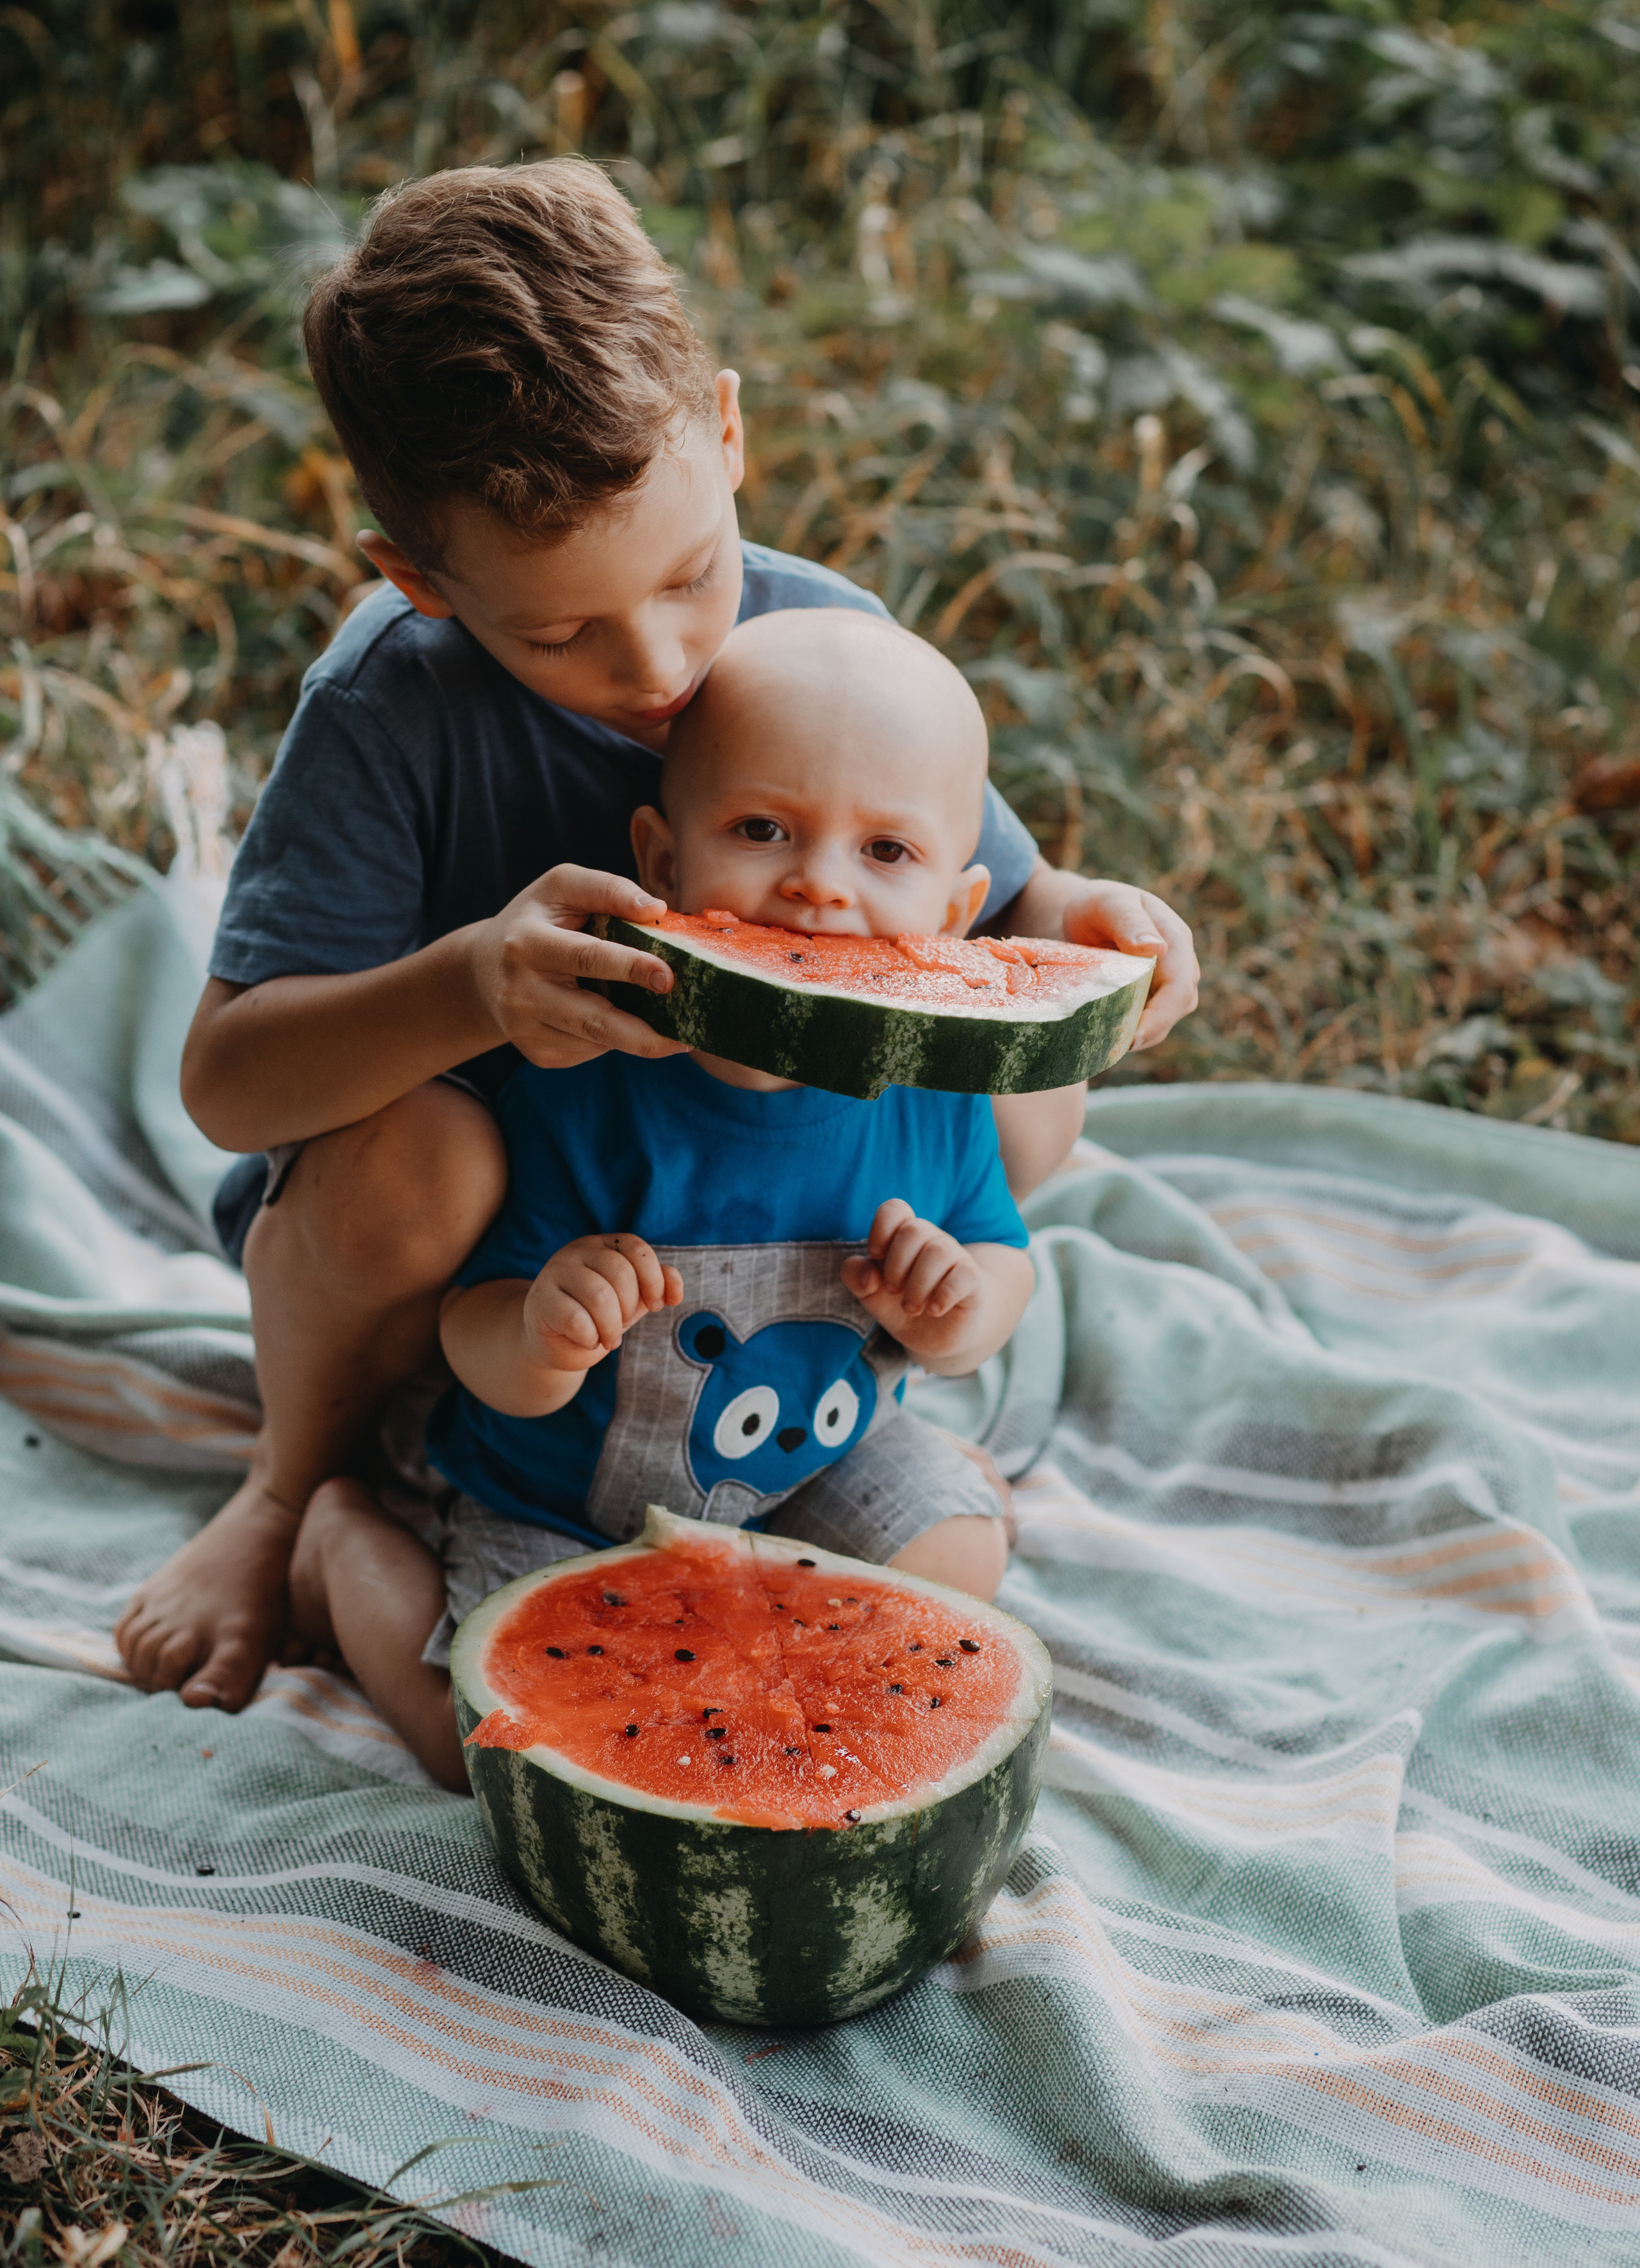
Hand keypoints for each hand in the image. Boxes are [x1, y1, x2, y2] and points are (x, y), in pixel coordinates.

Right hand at [470, 865, 690, 1068]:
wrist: (483, 969)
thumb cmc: (537, 919)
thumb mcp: (562, 887)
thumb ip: (608, 889)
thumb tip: (656, 910)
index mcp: (527, 943)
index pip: (586, 957)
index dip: (629, 967)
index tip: (668, 977)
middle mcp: (521, 991)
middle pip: (593, 1021)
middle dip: (642, 1033)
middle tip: (684, 1037)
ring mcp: (525, 1028)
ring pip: (596, 1042)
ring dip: (636, 1038)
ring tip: (669, 1030)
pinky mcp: (536, 1052)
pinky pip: (587, 1053)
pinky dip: (611, 1041)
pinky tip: (615, 1022)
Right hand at [522, 1233, 683, 1373]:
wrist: (554, 1342)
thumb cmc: (597, 1317)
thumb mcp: (632, 1300)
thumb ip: (656, 1288)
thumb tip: (676, 1292)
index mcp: (603, 1245)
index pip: (637, 1249)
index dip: (654, 1279)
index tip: (655, 1305)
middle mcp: (578, 1251)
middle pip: (620, 1273)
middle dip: (629, 1309)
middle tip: (621, 1326)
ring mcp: (556, 1272)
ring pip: (600, 1296)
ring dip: (611, 1327)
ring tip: (607, 1338)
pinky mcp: (541, 1300)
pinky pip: (577, 1320)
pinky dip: (590, 1338)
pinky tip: (587, 1340)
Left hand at [841, 1199, 984, 1361]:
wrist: (937, 1334)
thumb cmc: (901, 1303)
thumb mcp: (869, 1294)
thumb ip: (855, 1276)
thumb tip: (869, 1275)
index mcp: (903, 1237)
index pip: (896, 1209)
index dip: (881, 1229)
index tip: (875, 1256)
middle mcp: (930, 1240)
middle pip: (913, 1230)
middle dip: (896, 1265)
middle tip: (893, 1290)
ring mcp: (954, 1257)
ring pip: (939, 1251)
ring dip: (918, 1285)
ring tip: (911, 1308)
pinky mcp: (972, 1279)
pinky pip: (964, 1274)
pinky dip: (943, 1295)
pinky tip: (933, 1310)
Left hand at [1008, 862, 1198, 1052]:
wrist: (1089, 912)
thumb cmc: (1098, 904)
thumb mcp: (1109, 904)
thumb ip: (1129, 921)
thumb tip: (1157, 948)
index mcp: (1175, 941)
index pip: (1180, 988)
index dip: (1160, 1018)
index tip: (1132, 1038)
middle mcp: (1179, 964)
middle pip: (1176, 1009)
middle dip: (1149, 1032)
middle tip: (1112, 1048)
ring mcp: (1168, 981)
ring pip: (1165, 1018)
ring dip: (1141, 1034)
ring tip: (1108, 1045)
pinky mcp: (1152, 994)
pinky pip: (1149, 1019)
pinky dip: (1132, 1030)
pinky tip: (1107, 1037)